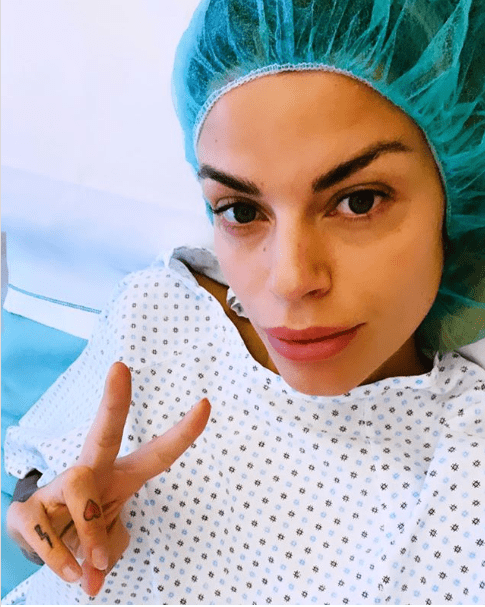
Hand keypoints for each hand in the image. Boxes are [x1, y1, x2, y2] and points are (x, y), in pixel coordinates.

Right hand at [7, 362, 210, 595]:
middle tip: (119, 367)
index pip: (157, 454)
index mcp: (121, 478)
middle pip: (104, 431)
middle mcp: (92, 472)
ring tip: (87, 571)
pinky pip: (46, 526)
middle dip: (114, 401)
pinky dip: (60, 557)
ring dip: (89, 533)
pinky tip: (68, 573)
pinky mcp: (29, 507)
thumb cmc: (83, 529)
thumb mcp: (104, 543)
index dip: (183, 432)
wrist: (38, 539)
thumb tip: (92, 581)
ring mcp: (59, 485)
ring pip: (80, 488)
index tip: (205, 404)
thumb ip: (104, 553)